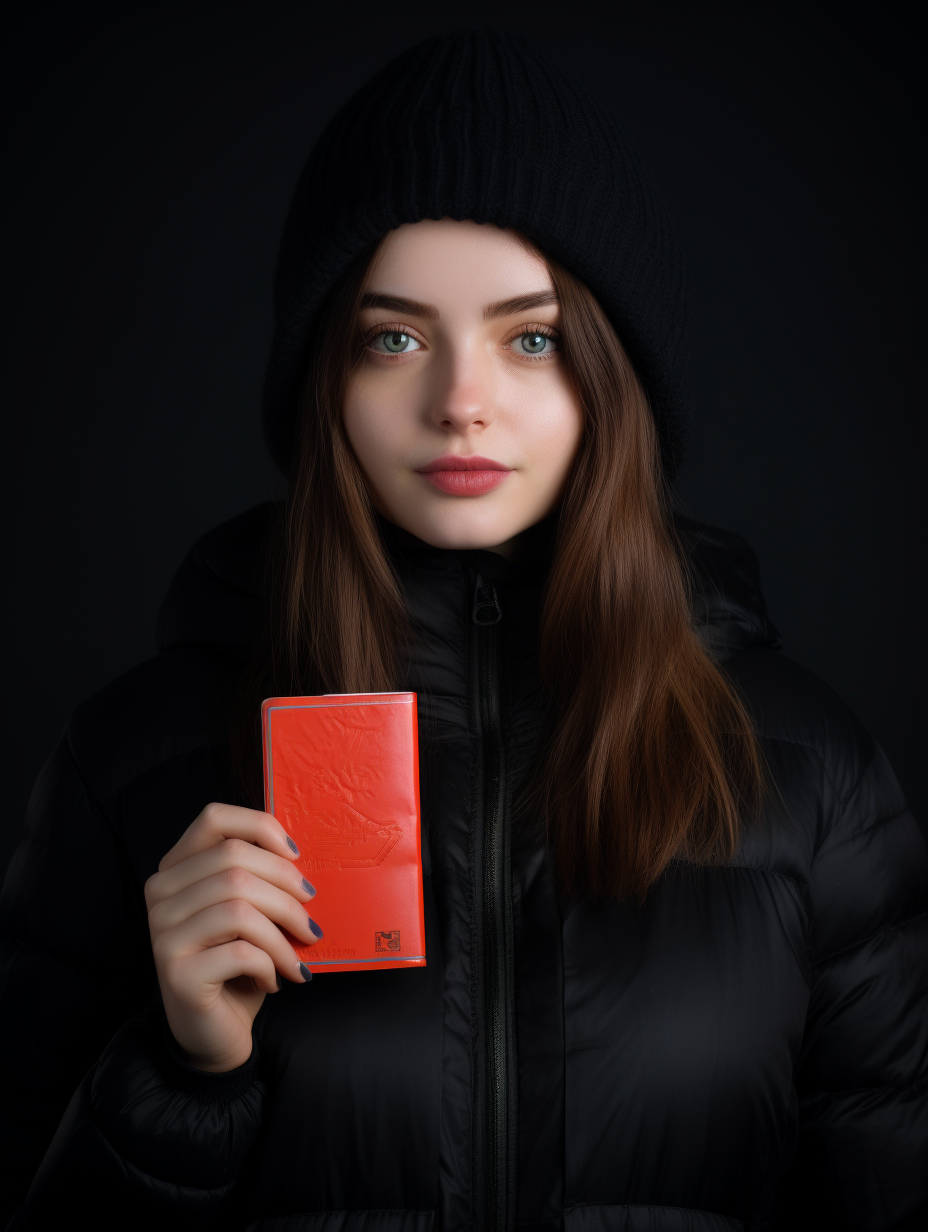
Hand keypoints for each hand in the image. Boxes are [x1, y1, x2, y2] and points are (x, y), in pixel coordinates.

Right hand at [145, 803, 319, 1071]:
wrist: (212, 1033)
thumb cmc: (236, 966)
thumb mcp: (248, 912)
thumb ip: (259, 878)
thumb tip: (302, 856)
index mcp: (177, 869)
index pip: (213, 819)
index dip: (260, 827)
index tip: (297, 857)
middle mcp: (161, 894)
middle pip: (235, 862)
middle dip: (286, 889)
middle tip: (310, 921)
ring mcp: (163, 932)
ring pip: (240, 906)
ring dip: (283, 935)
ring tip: (297, 957)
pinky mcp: (176, 971)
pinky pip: (241, 951)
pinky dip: (270, 964)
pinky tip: (274, 980)